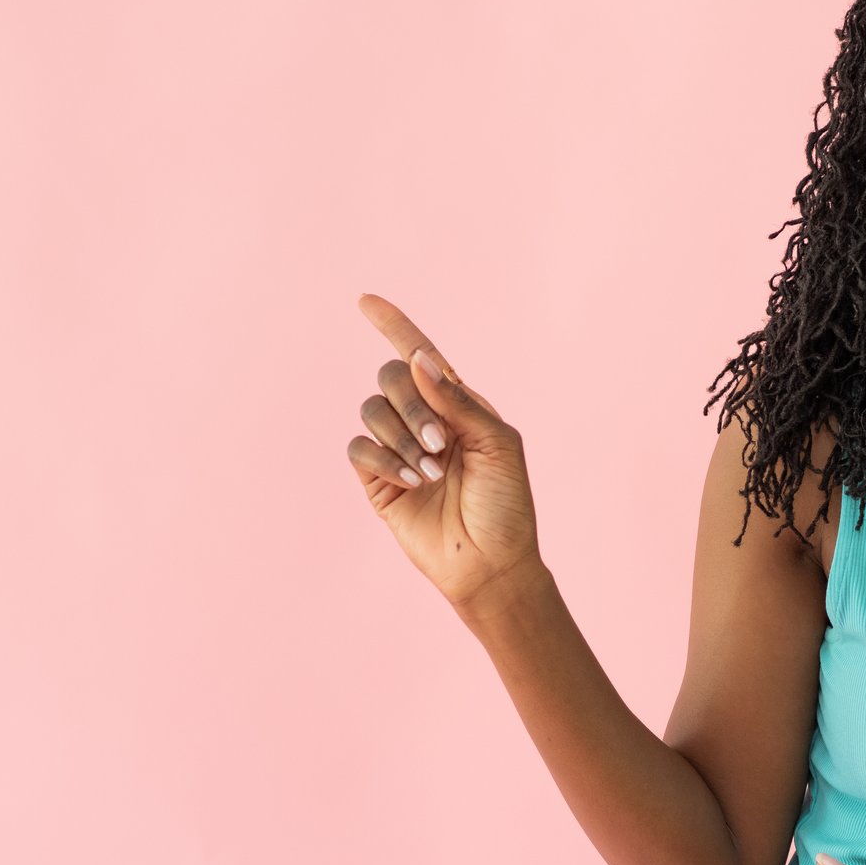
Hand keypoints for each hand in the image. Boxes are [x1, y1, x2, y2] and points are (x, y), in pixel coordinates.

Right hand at [347, 294, 542, 609]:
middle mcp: (423, 420)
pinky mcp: (377, 480)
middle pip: (392, 376)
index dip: (394, 326)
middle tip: (441, 444)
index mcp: (457, 404)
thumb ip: (457, 401)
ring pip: (372, 410)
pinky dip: (383, 458)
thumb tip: (418, 358)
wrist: (490, 564)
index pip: (420, 355)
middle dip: (412, 404)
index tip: (366, 300)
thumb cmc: (506, 505)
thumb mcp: (497, 443)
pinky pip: (359, 448)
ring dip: (402, 436)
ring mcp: (397, 449)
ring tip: (430, 472)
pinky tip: (409, 481)